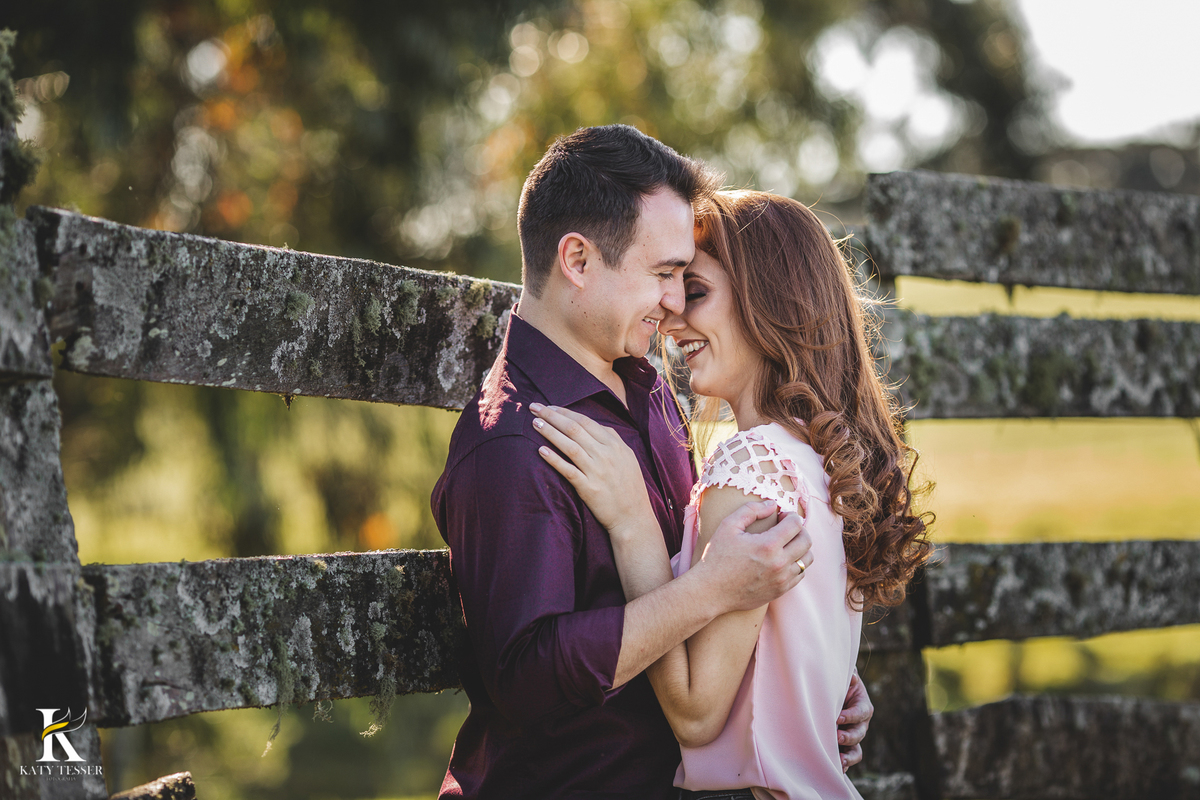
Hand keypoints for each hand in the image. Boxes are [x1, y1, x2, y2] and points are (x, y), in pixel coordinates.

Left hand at [531, 403, 653, 535]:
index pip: (585, 421)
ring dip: (550, 432)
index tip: (549, 407)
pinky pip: (568, 470)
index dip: (565, 412)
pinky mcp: (589, 488)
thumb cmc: (630, 487)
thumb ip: (613, 439)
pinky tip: (541, 451)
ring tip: (535, 424)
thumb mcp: (627, 457)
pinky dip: (554, 459)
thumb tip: (597, 425)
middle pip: (574, 429)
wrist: (634, 517)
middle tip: (535, 408)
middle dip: (552, 416)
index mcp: (615, 444)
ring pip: (569, 446)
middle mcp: (606, 454)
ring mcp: (597, 471)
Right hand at [694, 503, 812, 612]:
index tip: (781, 517)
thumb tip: (772, 504)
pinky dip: (795, 564)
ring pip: (807, 559)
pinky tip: (781, 559)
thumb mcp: (728, 526)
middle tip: (786, 528)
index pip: (796, 524)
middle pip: (806, 540)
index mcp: (767, 545)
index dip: (790, 516)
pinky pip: (800, 574)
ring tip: (786, 544)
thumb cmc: (717, 557)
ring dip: (800, 547)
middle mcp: (779, 563)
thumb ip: (751, 510)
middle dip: (799, 529)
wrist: (711, 591)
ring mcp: (782, 579)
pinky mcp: (780, 591)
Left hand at [836, 669, 872, 771]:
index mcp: (863, 707)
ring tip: (839, 760)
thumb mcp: (844, 679)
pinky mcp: (845, 748)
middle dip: (849, 737)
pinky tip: (835, 769)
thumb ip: (849, 678)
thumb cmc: (839, 686)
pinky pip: (847, 759)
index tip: (838, 717)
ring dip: (848, 757)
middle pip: (859, 734)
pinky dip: (843, 765)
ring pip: (856, 751)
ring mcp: (853, 738)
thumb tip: (852, 677)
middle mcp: (861, 725)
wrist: (832, 697)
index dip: (851, 716)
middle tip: (837, 737)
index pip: (860, 713)